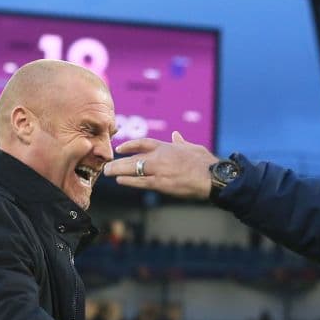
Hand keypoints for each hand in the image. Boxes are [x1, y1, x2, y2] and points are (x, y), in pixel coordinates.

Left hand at [103, 132, 218, 198]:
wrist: (212, 177)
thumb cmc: (205, 163)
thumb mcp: (193, 148)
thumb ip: (181, 142)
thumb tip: (176, 135)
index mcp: (168, 147)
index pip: (143, 143)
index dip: (130, 145)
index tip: (120, 148)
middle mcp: (160, 157)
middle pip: (134, 157)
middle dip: (119, 161)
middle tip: (107, 165)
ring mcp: (160, 170)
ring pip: (133, 169)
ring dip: (119, 171)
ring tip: (108, 173)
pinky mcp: (162, 184)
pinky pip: (141, 182)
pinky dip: (129, 181)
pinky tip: (120, 181)